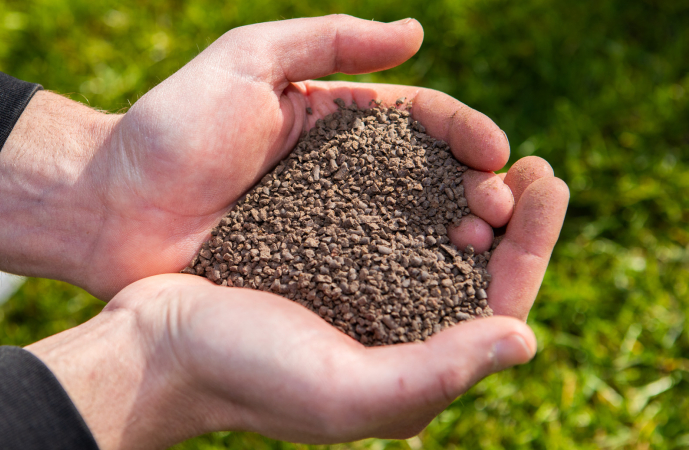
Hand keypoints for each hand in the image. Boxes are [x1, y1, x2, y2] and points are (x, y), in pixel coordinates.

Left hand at [0, 15, 563, 299]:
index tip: (497, 153)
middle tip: (503, 210)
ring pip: (407, 233)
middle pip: (425, 181)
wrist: (106, 207)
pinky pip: (368, 279)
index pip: (416, 123)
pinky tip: (442, 293)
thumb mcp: (246, 59)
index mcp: (331, 122)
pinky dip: (409, 283)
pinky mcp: (307, 277)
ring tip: (488, 249)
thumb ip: (327, 40)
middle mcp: (339, 178)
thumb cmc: (170, 128)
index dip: (462, 133)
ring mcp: (326, 231)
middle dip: (473, 190)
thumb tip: (417, 35)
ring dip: (453, 239)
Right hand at [27, 205, 561, 448]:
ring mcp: (358, 296)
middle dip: (511, 220)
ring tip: (487, 155)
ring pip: (432, 242)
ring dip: (463, 197)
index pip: (499, 308)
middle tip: (531, 165)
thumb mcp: (345, 387)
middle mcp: (393, 334)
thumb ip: (436, 372)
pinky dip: (409, 191)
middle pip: (474, 273)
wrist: (159, 345)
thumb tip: (525, 339)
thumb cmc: (246, 373)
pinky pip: (383, 222)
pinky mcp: (323, 262)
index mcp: (411, 370)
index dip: (533, 246)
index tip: (548, 184)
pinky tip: (420, 159)